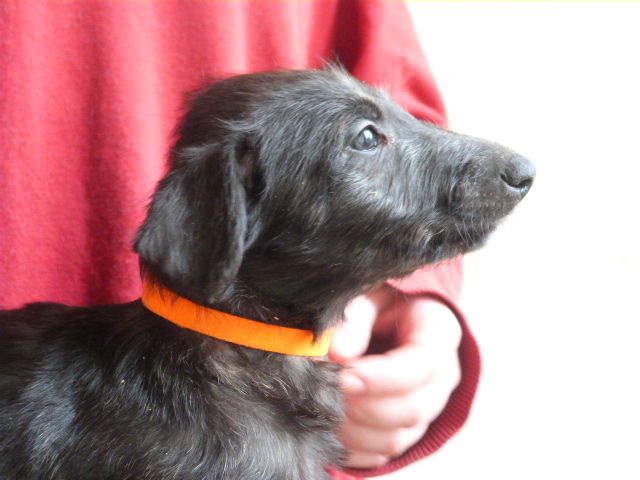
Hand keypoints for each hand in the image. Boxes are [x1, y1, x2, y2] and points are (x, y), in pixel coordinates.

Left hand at [329, 286, 462, 468]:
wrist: (394, 318)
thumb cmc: (379, 304)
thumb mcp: (368, 295)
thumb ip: (354, 319)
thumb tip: (336, 352)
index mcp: (439, 334)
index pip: (421, 367)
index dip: (380, 378)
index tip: (342, 375)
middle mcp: (443, 377)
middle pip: (411, 409)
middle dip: (361, 406)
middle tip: (323, 390)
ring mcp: (428, 409)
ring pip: (396, 438)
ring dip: (352, 430)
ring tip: (321, 405)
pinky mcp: (407, 430)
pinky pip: (382, 454)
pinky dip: (352, 448)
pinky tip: (327, 425)